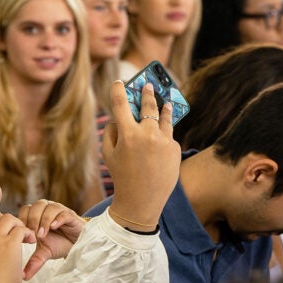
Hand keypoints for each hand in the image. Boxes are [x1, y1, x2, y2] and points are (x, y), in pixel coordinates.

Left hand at [18, 199, 84, 278]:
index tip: (23, 236)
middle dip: (32, 220)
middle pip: (35, 206)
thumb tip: (22, 277)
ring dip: (43, 220)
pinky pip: (63, 212)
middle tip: (33, 236)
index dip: (22, 221)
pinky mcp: (70, 214)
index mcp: (36, 215)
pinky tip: (54, 227)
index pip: (25, 210)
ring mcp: (59, 210)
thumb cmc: (59, 244)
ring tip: (42, 235)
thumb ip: (33, 262)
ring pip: (48, 207)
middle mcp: (46, 209)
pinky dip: (57, 219)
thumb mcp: (44, 253)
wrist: (77, 245)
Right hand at [104, 81, 181, 231]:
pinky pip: (168, 137)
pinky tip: (160, 143)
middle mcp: (147, 134)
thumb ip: (110, 133)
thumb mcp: (108, 155)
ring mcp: (163, 140)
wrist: (142, 200)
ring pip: (164, 117)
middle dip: (147, 93)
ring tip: (165, 102)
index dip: (118, 90)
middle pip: (148, 105)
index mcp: (127, 134)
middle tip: (148, 85)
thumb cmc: (122, 177)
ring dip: (164, 108)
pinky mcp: (175, 148)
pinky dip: (163, 137)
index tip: (119, 83)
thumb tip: (118, 118)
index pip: (120, 104)